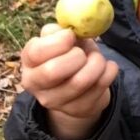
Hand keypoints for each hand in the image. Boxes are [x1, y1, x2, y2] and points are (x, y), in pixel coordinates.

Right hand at [20, 25, 117, 139]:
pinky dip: (109, 72)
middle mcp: (36, 85)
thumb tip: (67, 30)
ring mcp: (57, 101)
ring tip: (97, 58)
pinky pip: (100, 87)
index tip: (71, 36)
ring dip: (96, 63)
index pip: (36, 52)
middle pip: (53, 70)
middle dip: (76, 56)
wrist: (81, 86)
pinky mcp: (79, 109)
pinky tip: (107, 67)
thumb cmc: (68, 55)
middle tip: (84, 53)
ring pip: (80, 81)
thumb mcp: (60, 39)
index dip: (57, 42)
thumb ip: (60, 31)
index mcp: (29, 62)